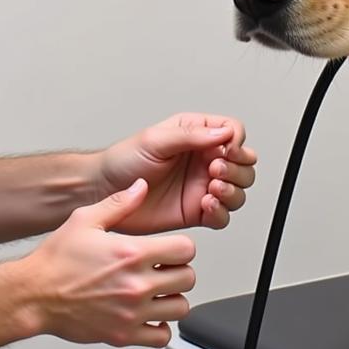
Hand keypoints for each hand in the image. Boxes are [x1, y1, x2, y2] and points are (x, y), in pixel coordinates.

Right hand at [20, 180, 195, 347]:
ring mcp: (131, 312)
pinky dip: (160, 327)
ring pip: (180, 308)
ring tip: (158, 291)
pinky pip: (161, 336)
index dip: (180, 247)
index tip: (170, 249)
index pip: (186, 249)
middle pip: (187, 278)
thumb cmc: (55, 260)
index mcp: (131, 253)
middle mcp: (136, 284)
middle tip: (164, 269)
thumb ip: (119, 202)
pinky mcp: (123, 334)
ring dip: (172, 298)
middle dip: (178, 271)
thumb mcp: (85, 219)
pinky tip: (149, 314)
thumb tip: (141, 187)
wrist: (33, 294)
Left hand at [94, 113, 256, 234]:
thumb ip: (191, 136)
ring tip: (212, 189)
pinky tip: (207, 205)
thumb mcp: (155, 140)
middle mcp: (203, 160)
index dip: (236, 142)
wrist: (104, 191)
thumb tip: (223, 133)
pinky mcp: (196, 212)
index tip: (226, 150)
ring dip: (233, 190)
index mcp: (196, 136)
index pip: (233, 132)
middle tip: (215, 170)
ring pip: (238, 190)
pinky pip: (222, 215)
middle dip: (237, 168)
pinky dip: (221, 212)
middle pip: (243, 163)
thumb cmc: (123, 161)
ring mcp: (201, 186)